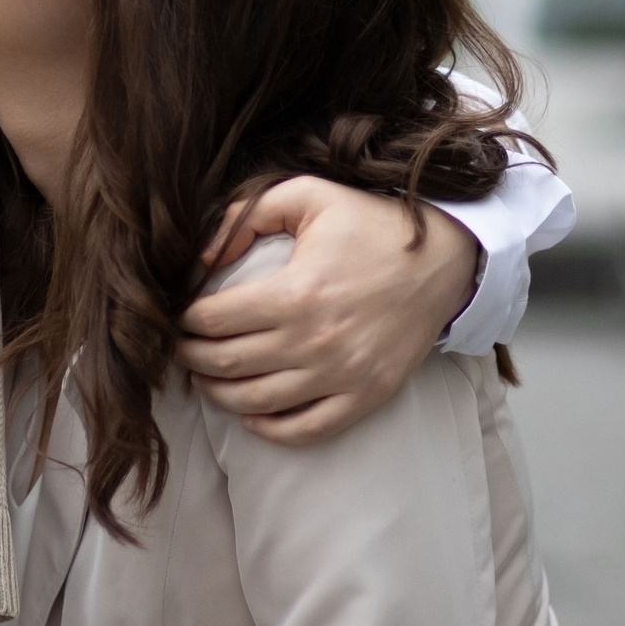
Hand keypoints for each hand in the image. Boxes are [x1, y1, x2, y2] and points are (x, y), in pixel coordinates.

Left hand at [177, 177, 478, 443]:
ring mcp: (342, 375)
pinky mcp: (366, 396)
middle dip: (191, 357)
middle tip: (182, 347)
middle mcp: (315, 342)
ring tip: (206, 377)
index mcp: (296, 293)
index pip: (213, 320)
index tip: (179, 315)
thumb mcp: (306, 196)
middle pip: (225, 365)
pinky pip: (306, 429)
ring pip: (255, 403)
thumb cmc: (371, 225)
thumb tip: (202, 257)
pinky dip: (269, 429)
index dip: (185, 321)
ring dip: (218, 393)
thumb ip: (244, 216)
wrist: (445, 258)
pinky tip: (250, 413)